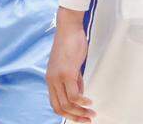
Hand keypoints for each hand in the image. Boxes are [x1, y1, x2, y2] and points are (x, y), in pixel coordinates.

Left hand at [47, 7, 94, 121]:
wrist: (68, 28)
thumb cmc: (70, 44)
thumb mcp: (70, 66)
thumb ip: (74, 80)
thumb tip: (80, 94)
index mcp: (50, 79)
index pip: (55, 104)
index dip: (68, 114)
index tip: (80, 117)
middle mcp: (51, 80)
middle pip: (59, 108)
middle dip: (75, 117)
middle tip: (87, 120)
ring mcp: (58, 77)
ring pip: (67, 104)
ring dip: (81, 112)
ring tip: (91, 113)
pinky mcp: (66, 73)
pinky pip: (74, 95)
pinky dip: (83, 102)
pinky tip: (89, 102)